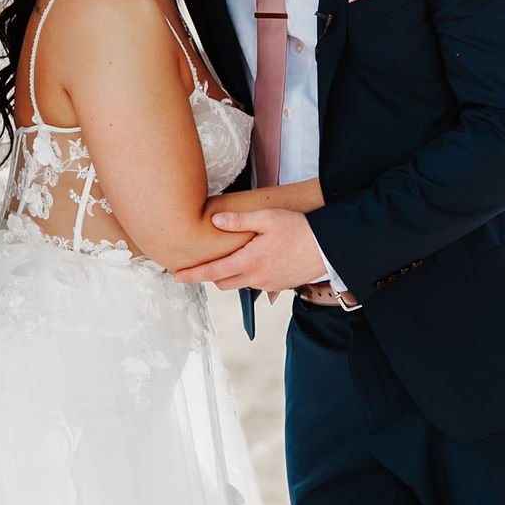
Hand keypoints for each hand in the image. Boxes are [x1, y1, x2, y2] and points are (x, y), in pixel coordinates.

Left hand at [172, 209, 326, 293]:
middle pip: (223, 282)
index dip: (192, 275)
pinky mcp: (278, 287)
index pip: (213, 272)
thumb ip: (239, 220)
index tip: (176, 276)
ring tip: (233, 258)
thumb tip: (214, 221)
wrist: (328, 248)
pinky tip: (257, 261)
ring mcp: (268, 285)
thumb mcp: (268, 218)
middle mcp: (256, 277)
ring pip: (240, 284)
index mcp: (249, 261)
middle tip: (205, 262)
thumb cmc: (299, 229)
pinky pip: (256, 285)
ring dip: (231, 275)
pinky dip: (249, 275)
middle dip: (211, 275)